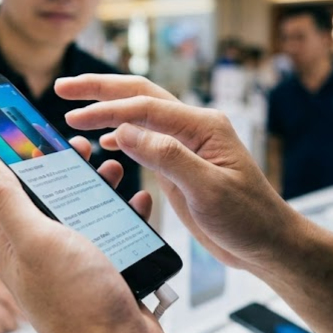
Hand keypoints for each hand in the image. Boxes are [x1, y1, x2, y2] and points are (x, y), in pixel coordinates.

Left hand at [0, 137, 173, 332]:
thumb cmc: (78, 305)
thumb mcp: (36, 239)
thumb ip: (7, 199)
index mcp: (15, 249)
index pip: (10, 195)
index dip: (26, 164)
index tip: (44, 139)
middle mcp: (42, 259)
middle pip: (52, 203)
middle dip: (69, 174)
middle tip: (87, 150)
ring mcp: (75, 270)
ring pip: (85, 218)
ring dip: (99, 191)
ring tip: (115, 169)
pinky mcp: (106, 279)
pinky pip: (114, 239)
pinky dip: (127, 218)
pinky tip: (139, 203)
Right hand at [57, 74, 304, 274]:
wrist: (269, 243)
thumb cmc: (248, 218)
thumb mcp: (207, 189)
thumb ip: (166, 156)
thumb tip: (124, 130)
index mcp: (203, 126)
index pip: (145, 107)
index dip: (107, 109)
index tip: (74, 116)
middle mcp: (194, 128)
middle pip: (140, 95)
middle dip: (100, 89)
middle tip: (63, 88)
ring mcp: (187, 145)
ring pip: (140, 115)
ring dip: (107, 108)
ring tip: (73, 107)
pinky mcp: (181, 165)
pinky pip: (146, 140)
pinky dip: (121, 134)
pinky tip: (104, 142)